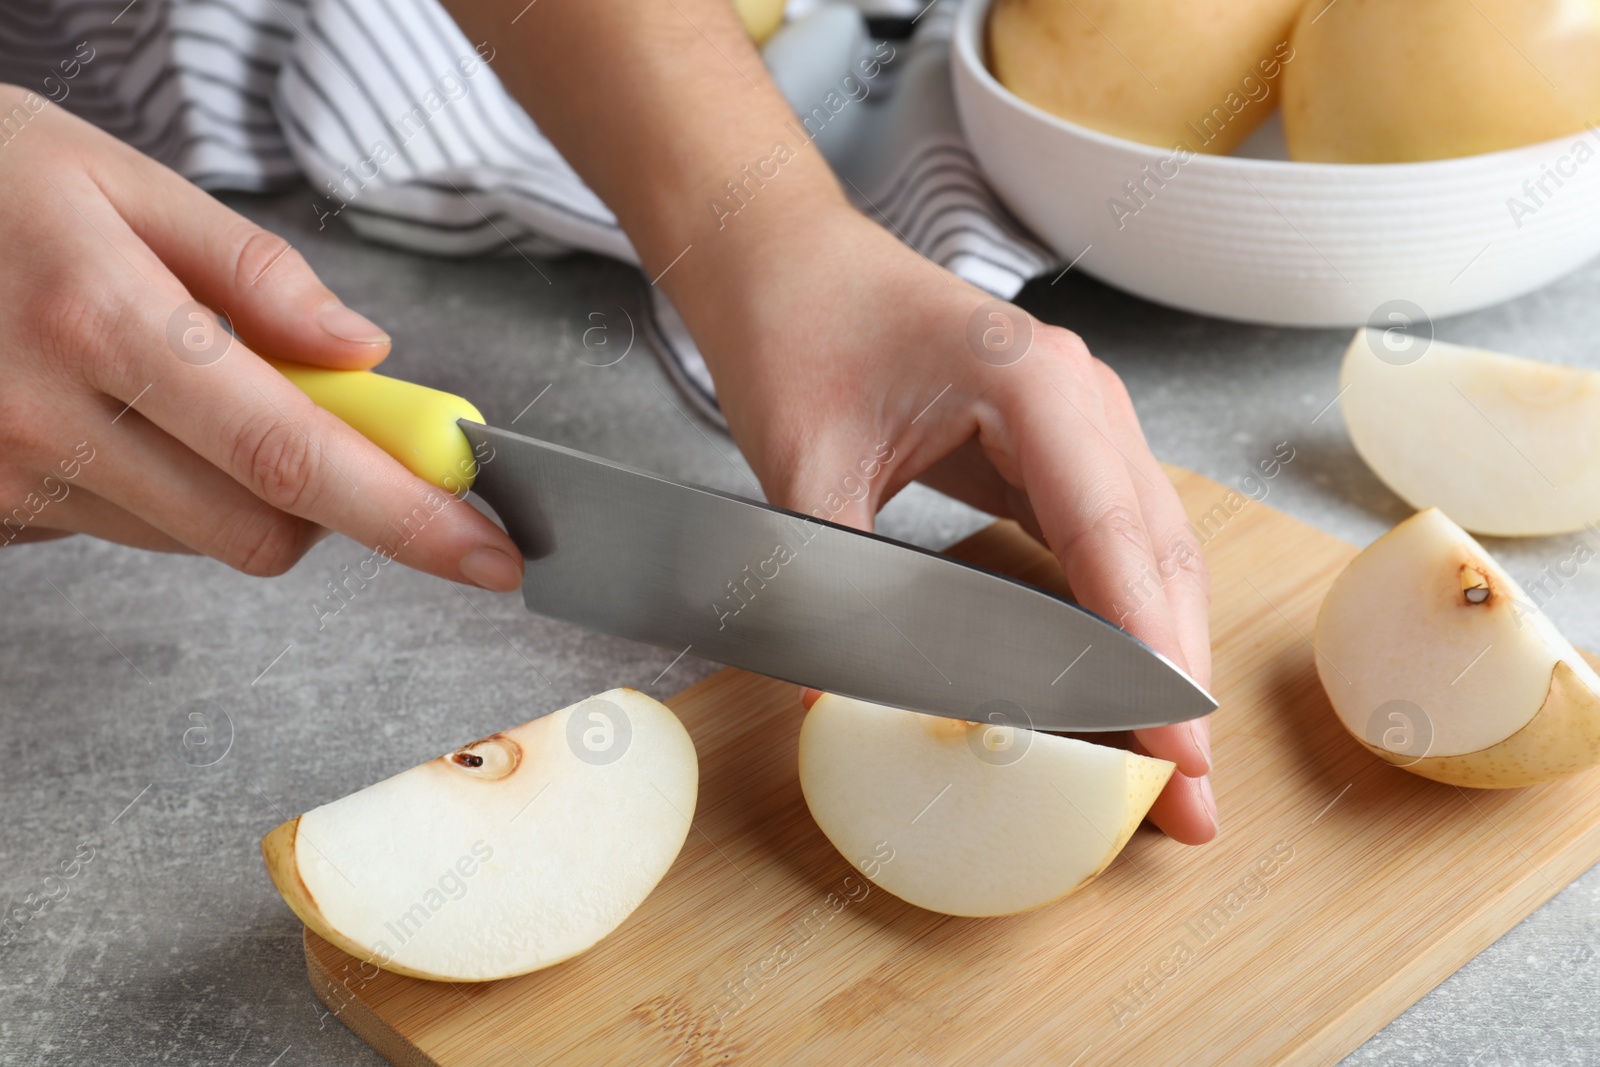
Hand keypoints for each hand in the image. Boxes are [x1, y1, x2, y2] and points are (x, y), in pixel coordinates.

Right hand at [0, 87, 521, 590]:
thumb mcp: (117, 178)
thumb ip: (253, 272)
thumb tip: (362, 356)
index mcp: (105, 320)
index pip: (296, 456)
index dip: (410, 518)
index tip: (490, 555)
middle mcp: (50, 419)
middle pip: (262, 529)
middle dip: (321, 495)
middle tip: (307, 412)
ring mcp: (9, 479)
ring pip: (196, 538)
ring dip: (231, 485)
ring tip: (171, 381)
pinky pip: (122, 530)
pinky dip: (154, 487)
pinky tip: (108, 409)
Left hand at [674, 210, 1217, 843]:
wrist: (785, 261)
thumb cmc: (797, 331)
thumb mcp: (800, 461)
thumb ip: (825, 582)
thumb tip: (832, 707)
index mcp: (1031, 381)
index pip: (1113, 531)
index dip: (1148, 650)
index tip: (1174, 747)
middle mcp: (1079, 397)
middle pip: (1157, 553)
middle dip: (1177, 679)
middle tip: (1189, 795)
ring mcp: (1079, 421)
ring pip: (1150, 554)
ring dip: (1164, 657)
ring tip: (1169, 764)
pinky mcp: (1058, 449)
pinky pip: (1111, 544)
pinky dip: (1126, 620)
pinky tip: (1123, 689)